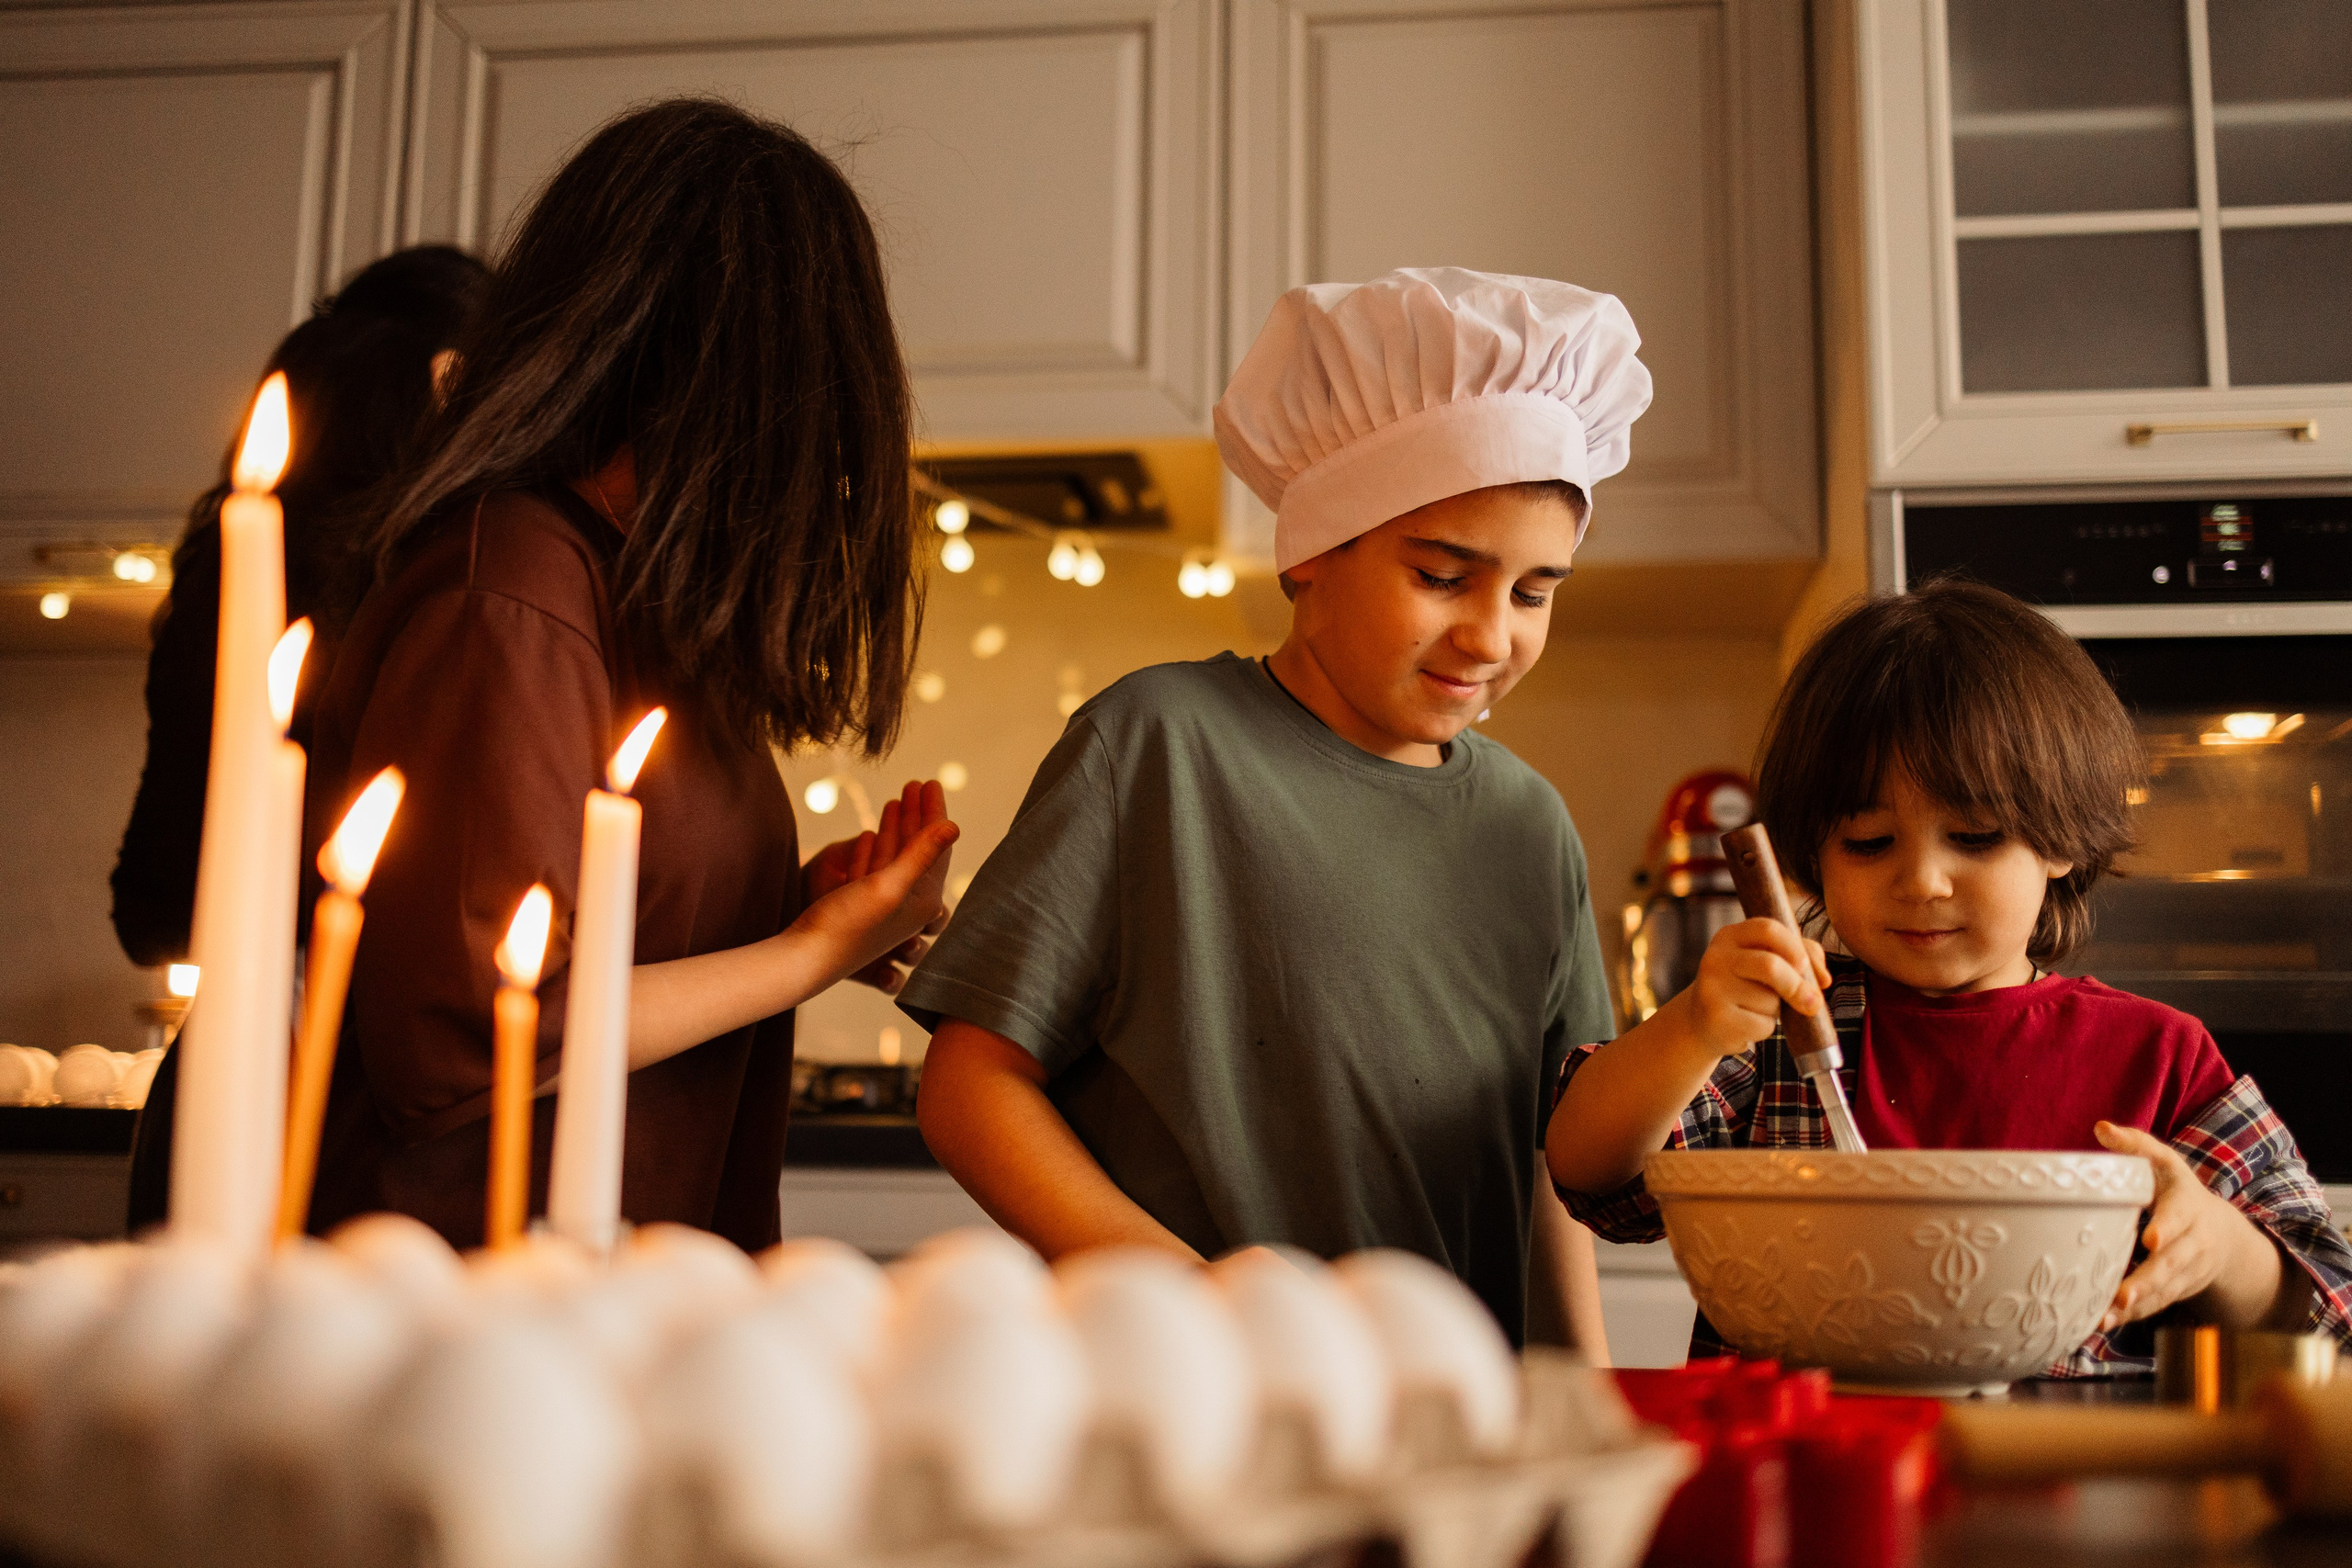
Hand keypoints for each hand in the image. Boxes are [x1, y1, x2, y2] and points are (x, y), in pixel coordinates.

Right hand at [794, 780, 958, 993]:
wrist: (803, 959)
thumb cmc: (846, 926)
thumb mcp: (887, 886)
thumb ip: (921, 856)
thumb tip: (955, 827)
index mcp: (922, 900)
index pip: (935, 847)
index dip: (934, 812)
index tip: (932, 782)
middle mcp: (908, 905)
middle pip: (919, 850)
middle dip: (918, 815)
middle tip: (918, 782)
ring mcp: (884, 907)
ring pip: (896, 858)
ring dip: (897, 827)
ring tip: (897, 799)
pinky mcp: (861, 910)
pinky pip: (874, 871)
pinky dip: (875, 849)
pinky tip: (870, 833)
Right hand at [1674, 917, 1829, 1058]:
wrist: (1701, 1021)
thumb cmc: (1744, 987)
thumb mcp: (1765, 962)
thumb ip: (1799, 957)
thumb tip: (1823, 980)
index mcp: (1729, 936)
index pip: (1768, 929)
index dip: (1794, 946)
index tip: (1805, 966)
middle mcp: (1715, 958)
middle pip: (1770, 966)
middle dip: (1797, 986)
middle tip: (1813, 1003)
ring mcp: (1712, 988)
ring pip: (1769, 1000)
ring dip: (1776, 1011)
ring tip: (1756, 1010)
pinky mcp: (1716, 1018)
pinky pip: (1761, 1025)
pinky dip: (1766, 1029)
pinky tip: (1747, 1025)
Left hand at [2095, 1120, 2284, 1331]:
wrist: (2220, 1235)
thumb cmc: (2177, 1191)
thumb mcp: (2164, 1162)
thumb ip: (2136, 1144)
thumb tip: (2101, 1128)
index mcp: (2188, 1207)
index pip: (2180, 1217)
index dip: (2168, 1228)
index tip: (2152, 1240)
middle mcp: (2192, 1244)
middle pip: (2172, 1265)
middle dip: (2148, 1281)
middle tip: (2123, 1295)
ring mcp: (2186, 1273)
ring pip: (2163, 1293)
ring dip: (2135, 1308)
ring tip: (2103, 1319)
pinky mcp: (2175, 1291)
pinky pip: (2155, 1306)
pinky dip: (2131, 1318)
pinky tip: (2100, 1325)